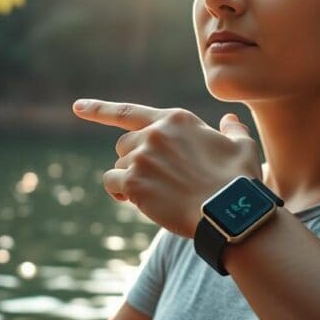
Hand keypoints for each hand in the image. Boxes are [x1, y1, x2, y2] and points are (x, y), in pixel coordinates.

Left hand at [72, 99, 261, 237]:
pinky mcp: (134, 182)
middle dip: (135, 160)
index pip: (127, 111)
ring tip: (157, 194)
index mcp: (176, 119)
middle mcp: (155, 132)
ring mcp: (142, 156)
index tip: (77, 107)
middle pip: (124, 144)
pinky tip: (139, 201)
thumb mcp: (243, 147)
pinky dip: (121, 193)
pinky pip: (112, 183)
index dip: (99, 110)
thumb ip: (233, 130)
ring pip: (119, 166)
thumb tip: (230, 121)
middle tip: (158, 180)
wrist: (228, 212)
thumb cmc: (239, 182)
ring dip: (131, 179)